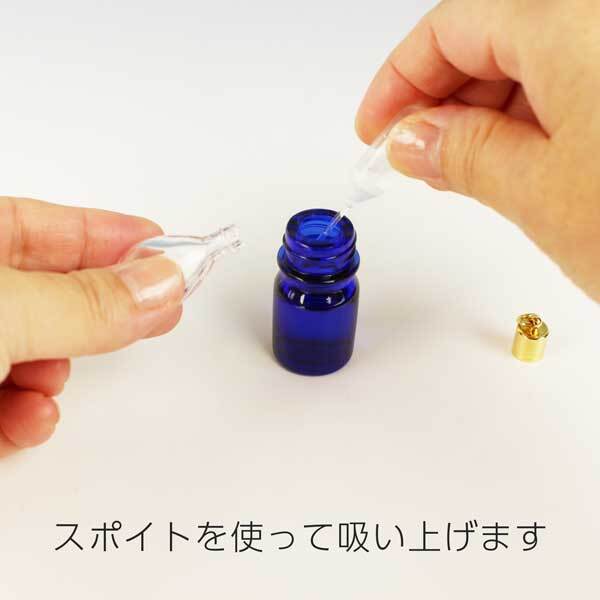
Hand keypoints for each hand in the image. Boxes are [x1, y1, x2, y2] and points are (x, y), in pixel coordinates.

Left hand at [0, 198, 183, 456]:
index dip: (109, 235)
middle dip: (97, 312)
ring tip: (50, 389)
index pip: (42, 226)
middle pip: (46, 292)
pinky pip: (4, 401)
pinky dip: (24, 416)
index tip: (165, 248)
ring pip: (31, 351)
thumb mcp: (3, 314)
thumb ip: (86, 302)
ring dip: (54, 375)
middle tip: (154, 312)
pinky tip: (24, 423)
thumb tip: (162, 281)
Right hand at [356, 0, 599, 300]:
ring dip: (483, 117)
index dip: (398, 80)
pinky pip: (572, 86)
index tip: (372, 127)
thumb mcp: (539, 190)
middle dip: (439, 101)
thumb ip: (464, 153)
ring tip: (456, 171)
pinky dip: (531, 122)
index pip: (452, 28)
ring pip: (533, 65)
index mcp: (575, 23)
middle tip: (409, 157)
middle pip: (492, 40)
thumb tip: (412, 139)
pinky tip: (511, 164)